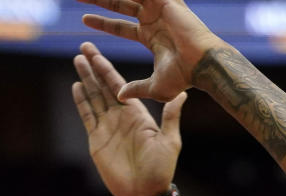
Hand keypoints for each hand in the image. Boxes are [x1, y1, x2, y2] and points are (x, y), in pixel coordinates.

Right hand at [73, 41, 186, 195]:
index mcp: (137, 114)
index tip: (98, 51)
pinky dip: (81, 102)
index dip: (108, 68)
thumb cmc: (161, 170)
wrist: (146, 194)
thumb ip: (171, 116)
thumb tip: (183, 93)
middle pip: (104, 87)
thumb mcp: (170, 141)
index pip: (120, 85)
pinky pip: (87, 116)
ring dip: (86, 80)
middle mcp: (121, 117)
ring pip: (94, 98)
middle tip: (83, 48)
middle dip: (94, 68)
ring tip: (78, 61)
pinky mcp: (97, 140)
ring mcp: (108, 127)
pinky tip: (76, 87)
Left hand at [78, 0, 219, 100]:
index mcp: (151, 37)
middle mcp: (154, 19)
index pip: (120, 27)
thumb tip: (120, 96)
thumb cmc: (184, 78)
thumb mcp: (155, 87)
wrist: (202, 64)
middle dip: (98, 0)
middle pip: (119, 5)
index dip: (102, 23)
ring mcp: (159, 7)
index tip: (83, 20)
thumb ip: (137, 89)